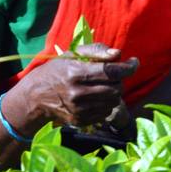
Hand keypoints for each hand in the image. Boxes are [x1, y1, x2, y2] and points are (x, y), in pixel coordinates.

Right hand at [10, 43, 138, 132]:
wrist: (35, 97)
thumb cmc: (57, 70)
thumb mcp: (72, 54)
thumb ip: (96, 50)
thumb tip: (119, 54)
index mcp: (76, 73)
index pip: (111, 71)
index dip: (128, 67)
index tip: (134, 62)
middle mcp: (78, 93)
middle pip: (116, 87)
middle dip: (120, 79)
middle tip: (114, 74)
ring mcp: (79, 110)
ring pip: (113, 101)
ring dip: (115, 91)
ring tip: (105, 85)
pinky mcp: (81, 121)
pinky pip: (106, 112)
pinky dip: (107, 103)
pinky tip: (97, 97)